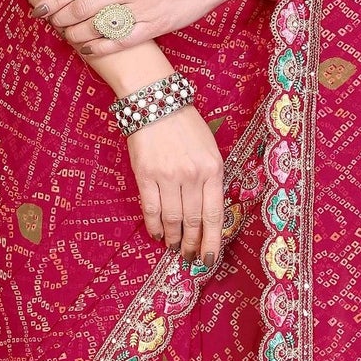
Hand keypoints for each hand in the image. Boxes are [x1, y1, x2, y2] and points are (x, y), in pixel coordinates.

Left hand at [32, 0, 244, 58]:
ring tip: (67, 35)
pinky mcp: (155, 26)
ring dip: (77, 34)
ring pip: (99, 28)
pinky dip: (100, 48)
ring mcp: (142, 9)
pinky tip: (87, 49)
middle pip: (84, 9)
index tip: (38, 8)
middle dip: (62, 19)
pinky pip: (121, 42)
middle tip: (51, 23)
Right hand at [126, 105, 224, 265]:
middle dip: (191, 244)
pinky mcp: (145, 175)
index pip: (214, 215)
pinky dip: (154, 226)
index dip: (212, 241)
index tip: (209, 259)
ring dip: (173, 238)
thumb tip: (207, 214)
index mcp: (213, 169)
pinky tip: (157, 235)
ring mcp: (168, 176)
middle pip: (193, 221)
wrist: (156, 101)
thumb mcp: (210, 149)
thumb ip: (211, 179)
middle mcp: (192, 175)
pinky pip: (151, 209)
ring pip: (172, 219)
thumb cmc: (185, 125)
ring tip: (173, 248)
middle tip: (189, 257)